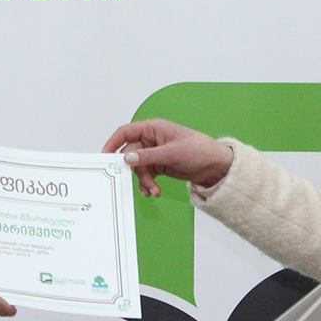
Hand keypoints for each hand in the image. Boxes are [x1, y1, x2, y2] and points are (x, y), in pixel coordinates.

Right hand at [102, 118, 233, 196]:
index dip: (113, 143)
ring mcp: (155, 153)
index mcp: (153, 128)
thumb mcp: (172, 153)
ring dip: (144, 180)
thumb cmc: (199, 149)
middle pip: (131, 154)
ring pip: (138, 167)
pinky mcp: (159, 165)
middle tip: (140, 181)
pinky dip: (148, 184)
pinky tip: (153, 191)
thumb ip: (148, 156)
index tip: (105, 157)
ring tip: (153, 190)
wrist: (215, 165)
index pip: (126, 132)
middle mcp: (151, 140)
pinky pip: (146, 175)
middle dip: (135, 170)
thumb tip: (128, 158)